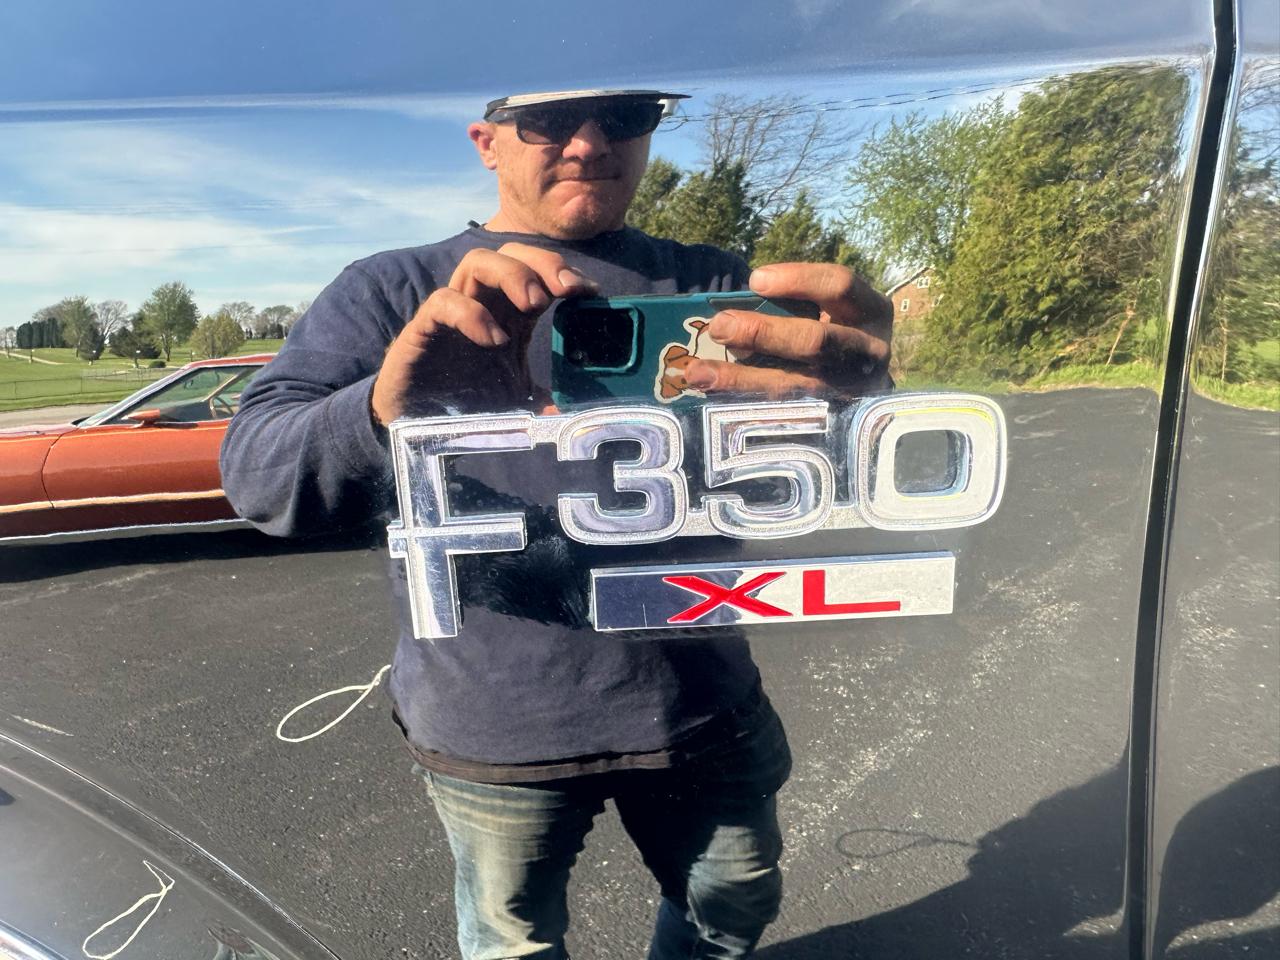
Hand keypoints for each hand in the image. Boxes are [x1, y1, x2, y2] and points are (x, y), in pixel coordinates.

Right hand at [371, 243, 594, 424]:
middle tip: (565, 290)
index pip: (535, 270)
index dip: (562, 271)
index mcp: (506, 310)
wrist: (413, 420)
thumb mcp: (512, 398)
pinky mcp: (424, 327)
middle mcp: (481, 301)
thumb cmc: (463, 397)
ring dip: (512, 275)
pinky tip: (494, 340)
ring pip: (477, 261)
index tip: (589, 290)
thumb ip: (539, 399)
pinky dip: (472, 314)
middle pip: (510, 253)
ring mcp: (453, 310)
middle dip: (542, 263)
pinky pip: (444, 301)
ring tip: (535, 305)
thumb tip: (569, 412)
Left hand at [684, 263, 892, 399]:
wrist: (865, 386)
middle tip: (719, 327)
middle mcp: (869, 352)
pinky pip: (784, 415)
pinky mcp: (833, 422)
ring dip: (741, 379)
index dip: (798, 280)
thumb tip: (730, 314)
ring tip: (698, 372)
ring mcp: (853, 391)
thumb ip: (792, 306)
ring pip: (795, 385)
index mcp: (872, 311)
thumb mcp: (827, 310)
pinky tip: (714, 396)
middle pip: (815, 341)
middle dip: (762, 333)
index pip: (840, 285)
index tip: (755, 280)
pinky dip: (746, 404)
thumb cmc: (832, 331)